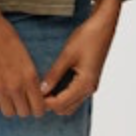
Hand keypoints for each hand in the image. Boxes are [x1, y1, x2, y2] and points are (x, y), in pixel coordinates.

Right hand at [0, 15, 45, 117]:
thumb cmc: (6, 36)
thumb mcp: (26, 56)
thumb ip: (30, 76)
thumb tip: (36, 91)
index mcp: (29, 76)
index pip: (39, 108)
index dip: (39, 108)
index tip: (36, 104)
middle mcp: (15, 86)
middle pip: (24, 113)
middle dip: (25, 107)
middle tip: (23, 98)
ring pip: (9, 113)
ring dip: (10, 106)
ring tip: (9, 95)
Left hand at [41, 0, 121, 115]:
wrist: (103, 27)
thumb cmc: (87, 38)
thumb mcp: (67, 55)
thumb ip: (54, 74)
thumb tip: (41, 90)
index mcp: (84, 84)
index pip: (61, 104)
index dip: (45, 102)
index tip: (32, 94)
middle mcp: (89, 89)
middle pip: (66, 108)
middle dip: (50, 103)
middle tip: (35, 91)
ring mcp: (90, 85)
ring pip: (71, 103)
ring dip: (57, 100)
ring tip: (42, 87)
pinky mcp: (89, 79)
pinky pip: (74, 94)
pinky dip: (63, 94)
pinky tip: (53, 83)